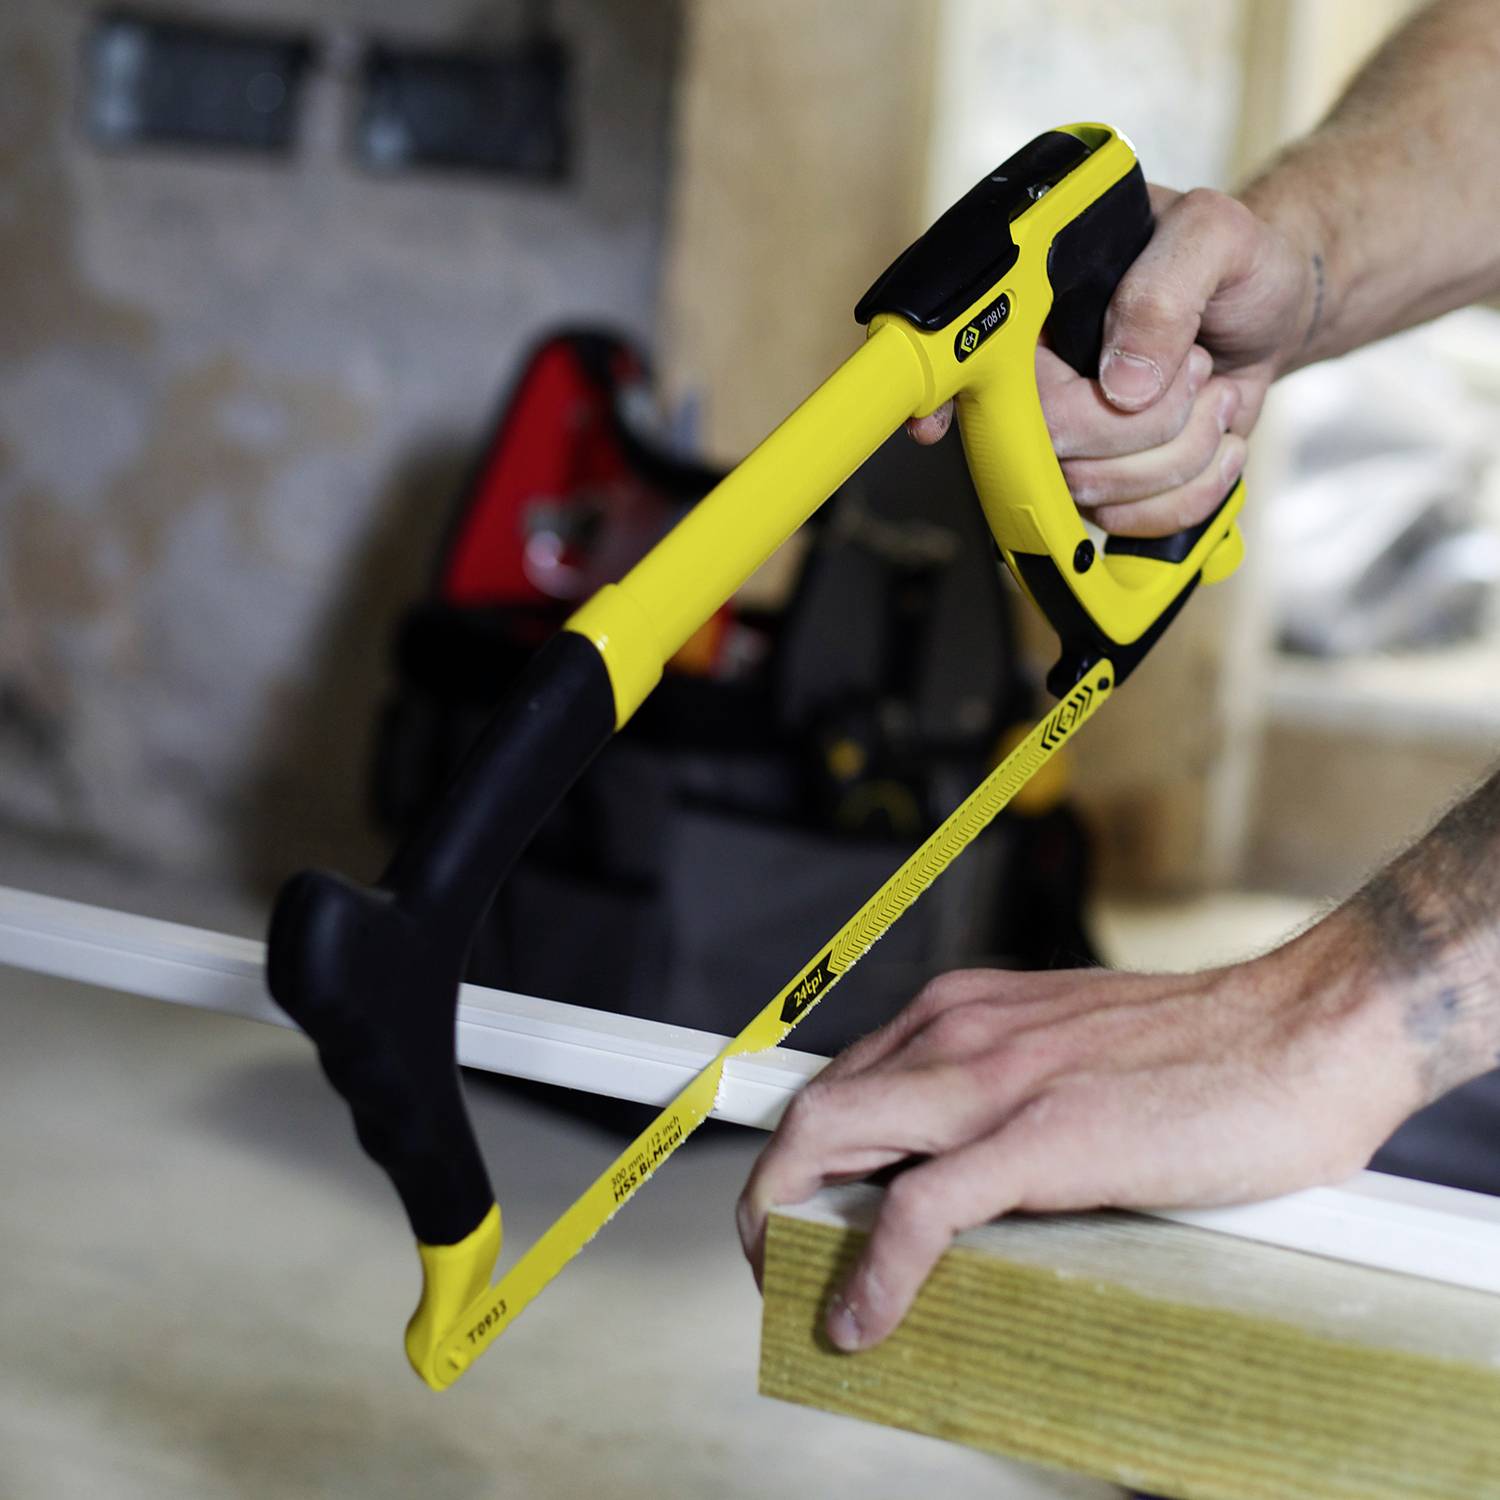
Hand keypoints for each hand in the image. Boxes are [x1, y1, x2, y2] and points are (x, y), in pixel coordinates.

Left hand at [737, 911, 1416, 1351]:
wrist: (1302, 1028)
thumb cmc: (1200, 1048)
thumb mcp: (1067, 1052)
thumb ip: (1002, 1092)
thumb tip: (957, 1170)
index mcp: (963, 1011)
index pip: (841, 1077)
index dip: (794, 1149)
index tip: (790, 1208)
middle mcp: (959, 1030)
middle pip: (814, 1110)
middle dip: (770, 1191)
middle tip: (773, 1261)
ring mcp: (995, 1080)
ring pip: (834, 1141)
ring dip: (789, 1223)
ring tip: (791, 1291)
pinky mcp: (1041, 1137)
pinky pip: (920, 1208)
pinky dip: (874, 1269)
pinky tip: (863, 1319)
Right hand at [911, 186, 1317, 536]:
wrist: (1278, 310)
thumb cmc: (1239, 263)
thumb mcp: (1216, 235)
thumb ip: (1163, 290)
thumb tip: (1121, 383)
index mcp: (1042, 308)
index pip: (975, 364)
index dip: (947, 401)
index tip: (931, 428)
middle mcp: (1045, 381)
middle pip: (1051, 448)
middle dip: (1143, 426)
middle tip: (1194, 368)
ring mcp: (1077, 440)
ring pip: (1095, 494)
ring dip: (1181, 453)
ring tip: (1210, 393)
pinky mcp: (1114, 484)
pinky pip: (1133, 524)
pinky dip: (1195, 490)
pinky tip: (1215, 439)